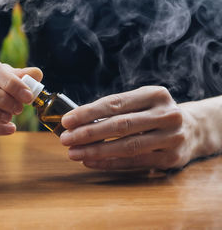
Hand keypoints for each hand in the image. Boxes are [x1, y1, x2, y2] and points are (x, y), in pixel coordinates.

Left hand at [60, 86, 199, 169]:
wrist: (192, 129)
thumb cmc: (154, 114)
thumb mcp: (140, 102)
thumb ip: (113, 109)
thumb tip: (76, 121)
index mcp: (155, 94)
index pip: (115, 103)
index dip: (88, 113)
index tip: (67, 120)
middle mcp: (167, 114)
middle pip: (120, 125)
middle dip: (88, 133)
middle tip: (66, 139)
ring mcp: (172, 137)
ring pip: (127, 146)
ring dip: (96, 151)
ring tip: (74, 153)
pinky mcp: (171, 158)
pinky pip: (134, 162)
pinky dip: (109, 163)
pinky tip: (90, 162)